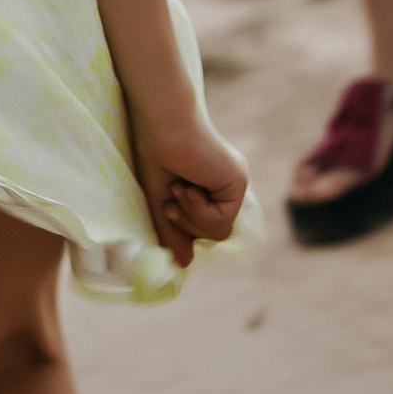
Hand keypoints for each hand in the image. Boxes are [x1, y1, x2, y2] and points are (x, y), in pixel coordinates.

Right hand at [129, 103, 249, 266]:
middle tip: (171, 201)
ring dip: (191, 217)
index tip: (168, 208)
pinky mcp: (238, 184)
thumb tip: (184, 265)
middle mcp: (223, 190)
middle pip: (211, 235)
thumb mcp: (159, 203)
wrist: (161, 128)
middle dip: (186, 224)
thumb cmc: (154, 157)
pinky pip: (221, 221)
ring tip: (179, 189)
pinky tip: (191, 187)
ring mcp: (232, 187)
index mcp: (207, 191)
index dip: (184, 228)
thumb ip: (172, 232)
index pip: (203, 229)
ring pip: (217, 233)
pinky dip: (200, 211)